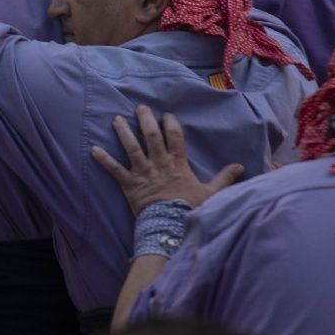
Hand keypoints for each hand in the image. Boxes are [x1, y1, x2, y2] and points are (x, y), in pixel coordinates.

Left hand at [90, 105, 241, 215]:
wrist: (171, 227)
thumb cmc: (189, 209)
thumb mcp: (211, 193)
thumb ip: (224, 178)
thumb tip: (240, 167)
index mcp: (177, 163)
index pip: (174, 137)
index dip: (170, 123)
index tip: (166, 114)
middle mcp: (159, 163)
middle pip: (151, 136)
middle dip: (145, 120)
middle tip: (140, 107)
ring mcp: (143, 172)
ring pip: (131, 148)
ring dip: (122, 132)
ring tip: (116, 119)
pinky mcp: (129, 184)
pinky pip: (115, 170)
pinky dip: (104, 159)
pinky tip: (93, 149)